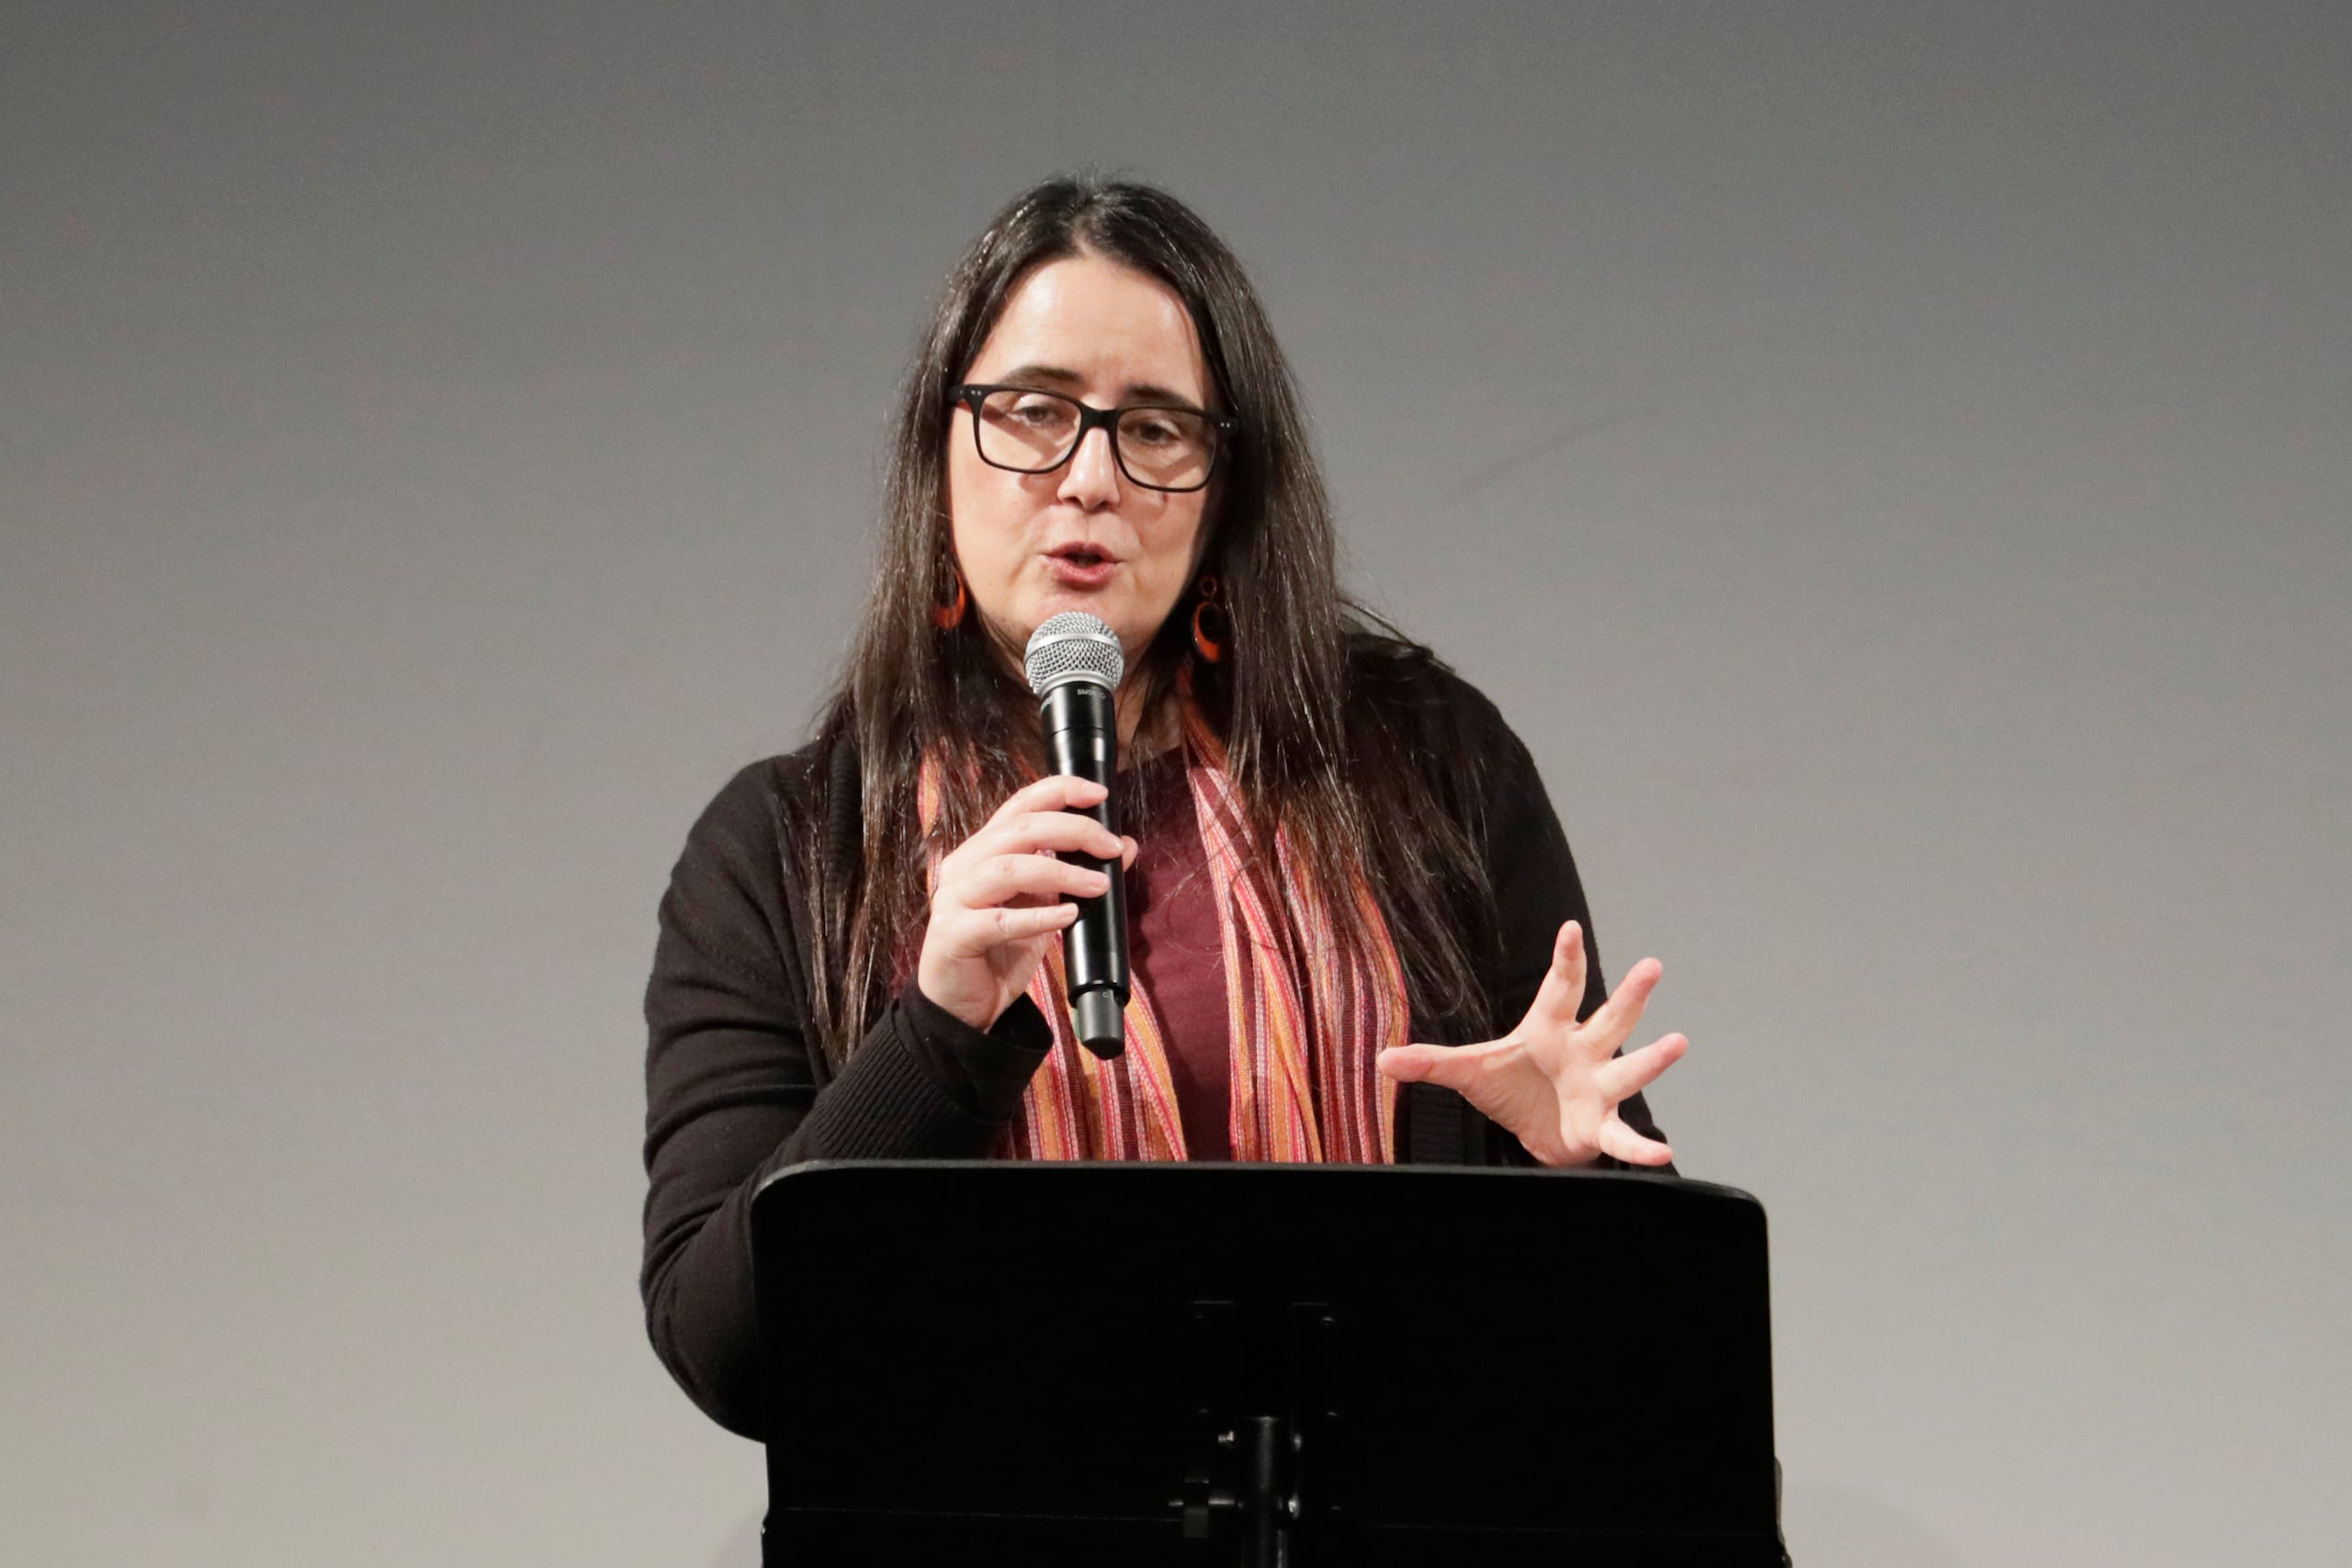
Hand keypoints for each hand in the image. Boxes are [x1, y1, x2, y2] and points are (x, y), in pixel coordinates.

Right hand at [915, 775, 1139, 1032]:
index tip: (1100, 795)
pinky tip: (1067, 918)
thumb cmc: (1001, 952)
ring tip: (1099, 885)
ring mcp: (954, 898)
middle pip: (1020, 829)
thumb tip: (1127, 846)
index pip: (1021, 805)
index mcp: (985, 849)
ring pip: (1009, 867)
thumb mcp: (1047, 907)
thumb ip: (1077, 874)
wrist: (962, 1006)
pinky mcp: (953, 935)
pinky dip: (1038, 917)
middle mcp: (964, 864)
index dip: (1060, 791)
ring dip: (1061, 872)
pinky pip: (998, 921)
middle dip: (1073, 830)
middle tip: (1112, 848)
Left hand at [1376, 921, 1682, 1166]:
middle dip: (1629, 996)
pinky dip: (1640, 1148)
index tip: (1569, 928)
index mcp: (1550, 1029)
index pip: (1559, 988)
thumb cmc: (1511, 1088)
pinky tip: (1662, 1153)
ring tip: (1678, 1042)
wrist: (1534, 1132)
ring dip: (1653, 1059)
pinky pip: (1623, 1136)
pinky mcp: (1600, 1125)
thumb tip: (1381, 1058)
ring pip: (1628, 1069)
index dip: (1565, 958)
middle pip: (1608, 1020)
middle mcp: (1582, 1052)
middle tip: (1652, 966)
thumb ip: (1430, 1062)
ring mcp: (1597, 1087)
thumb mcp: (1468, 1072)